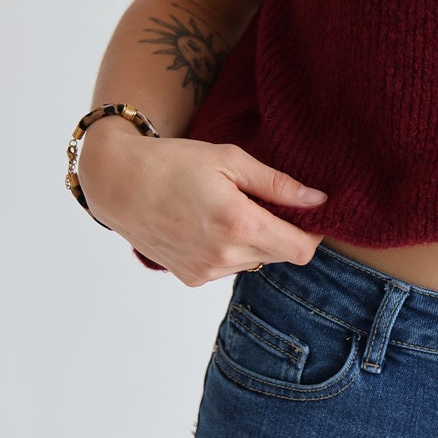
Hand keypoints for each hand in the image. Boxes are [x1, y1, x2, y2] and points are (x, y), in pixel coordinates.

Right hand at [78, 125, 327, 287]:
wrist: (119, 183)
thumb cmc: (175, 162)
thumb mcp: (230, 159)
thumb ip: (278, 184)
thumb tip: (318, 200)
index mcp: (239, 224)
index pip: (301, 249)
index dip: (312, 231)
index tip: (308, 211)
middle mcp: (224, 256)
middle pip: (281, 256)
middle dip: (283, 231)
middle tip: (263, 200)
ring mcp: (206, 271)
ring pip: (256, 261)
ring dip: (256, 240)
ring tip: (231, 207)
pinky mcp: (191, 278)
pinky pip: (229, 267)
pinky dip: (231, 249)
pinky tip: (210, 223)